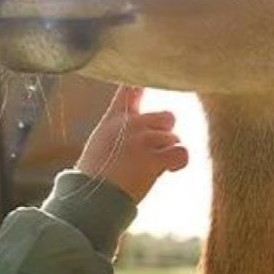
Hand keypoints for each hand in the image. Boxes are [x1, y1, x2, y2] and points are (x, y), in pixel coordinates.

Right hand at [76, 86, 188, 202]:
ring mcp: (142, 140)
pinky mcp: (153, 158)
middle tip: (151, 153)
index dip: (144, 82)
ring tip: (148, 169)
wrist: (92, 198)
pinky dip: (178, 163)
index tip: (151, 75)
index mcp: (115, 118)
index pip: (130, 89)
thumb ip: (122, 128)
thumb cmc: (96, 176)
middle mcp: (130, 124)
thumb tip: (147, 126)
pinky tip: (169, 170)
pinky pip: (181, 152)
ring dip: (167, 155)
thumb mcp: (101, 142)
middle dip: (165, 135)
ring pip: (174, 139)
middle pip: (168, 117)